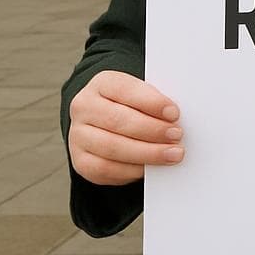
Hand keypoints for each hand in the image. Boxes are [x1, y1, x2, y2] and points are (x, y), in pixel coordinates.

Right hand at [67, 70, 183, 184]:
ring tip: (172, 154)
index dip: (151, 102)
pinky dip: (132, 170)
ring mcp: (78, 135)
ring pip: (112, 147)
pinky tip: (150, 167)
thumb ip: (156, 102)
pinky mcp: (80, 160)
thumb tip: (176, 118)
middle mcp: (84, 107)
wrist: (106, 122)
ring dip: (147, 153)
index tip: (174, 113)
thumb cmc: (133, 105)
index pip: (125, 89)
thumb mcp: (143, 94)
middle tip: (177, 136)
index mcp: (102, 83)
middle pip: (118, 121)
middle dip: (152, 130)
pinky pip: (105, 169)